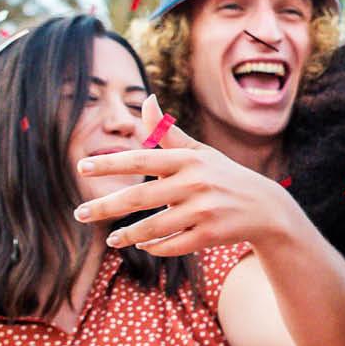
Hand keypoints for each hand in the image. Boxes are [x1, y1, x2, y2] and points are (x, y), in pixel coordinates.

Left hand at [74, 96, 288, 255]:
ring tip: (110, 238)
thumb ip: (167, 131)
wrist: (265, 207)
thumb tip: (145, 99)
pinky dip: (155, 247)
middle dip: (105, 206)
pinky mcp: (210, 235)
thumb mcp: (199, 152)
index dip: (111, 162)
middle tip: (79, 213)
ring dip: (127, 234)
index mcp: (188, 160)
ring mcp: (203, 211)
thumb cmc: (223, 175)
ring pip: (153, 227)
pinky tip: (142, 244)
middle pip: (140, 197)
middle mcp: (195, 183)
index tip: (82, 167)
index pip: (143, 159)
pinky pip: (173, 244)